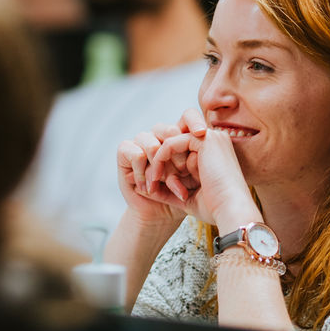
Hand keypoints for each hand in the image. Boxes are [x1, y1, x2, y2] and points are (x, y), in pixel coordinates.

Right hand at [116, 114, 205, 229]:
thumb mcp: (199, 172)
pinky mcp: (125, 151)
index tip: (202, 134)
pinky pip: (135, 153)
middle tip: (182, 171)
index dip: (194, 121)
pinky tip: (148, 186)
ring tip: (163, 185)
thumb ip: (200, 152)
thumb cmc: (184, 193)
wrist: (162, 214)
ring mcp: (142, 141)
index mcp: (181, 135)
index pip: (188, 116)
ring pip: (151, 142)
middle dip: (176, 152)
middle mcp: (160, 135)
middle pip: (169, 129)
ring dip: (159, 167)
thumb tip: (204, 134)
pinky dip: (143, 171)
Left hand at [146, 109, 259, 229]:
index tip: (151, 190)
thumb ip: (168, 191)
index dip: (163, 171)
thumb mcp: (186, 197)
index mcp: (214, 155)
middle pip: (174, 149)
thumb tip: (146, 190)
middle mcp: (214, 143)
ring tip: (151, 184)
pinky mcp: (204, 139)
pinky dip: (160, 159)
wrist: (230, 211)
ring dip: (157, 165)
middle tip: (148, 187)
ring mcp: (211, 138)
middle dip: (158, 167)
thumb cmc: (213, 209)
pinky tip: (155, 176)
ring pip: (170, 144)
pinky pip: (171, 143)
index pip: (180, 155)